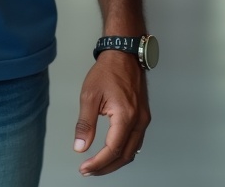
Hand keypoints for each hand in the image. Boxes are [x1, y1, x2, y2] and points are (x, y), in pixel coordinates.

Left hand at [73, 50, 150, 175]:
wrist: (123, 54)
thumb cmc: (107, 71)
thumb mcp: (89, 95)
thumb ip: (85, 124)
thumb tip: (80, 146)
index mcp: (126, 116)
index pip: (112, 150)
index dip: (98, 163)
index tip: (84, 168)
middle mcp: (139, 121)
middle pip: (124, 156)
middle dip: (106, 167)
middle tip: (88, 171)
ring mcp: (144, 119)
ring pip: (132, 151)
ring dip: (115, 161)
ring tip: (97, 165)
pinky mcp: (143, 117)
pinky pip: (135, 142)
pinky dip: (123, 151)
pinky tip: (111, 152)